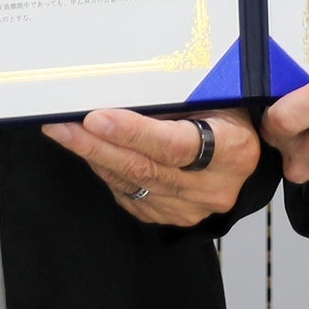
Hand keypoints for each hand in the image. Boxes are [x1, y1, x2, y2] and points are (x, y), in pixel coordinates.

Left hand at [42, 106, 259, 228]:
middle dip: (97, 145)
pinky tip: (91, 152)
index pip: (175, 145)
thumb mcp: (217, 97)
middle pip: (145, 169)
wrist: (246, 155)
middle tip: (61, 126)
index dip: (133, 133)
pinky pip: (130, 196)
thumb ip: (178, 100)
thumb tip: (121, 91)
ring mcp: (192, 209)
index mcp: (232, 151)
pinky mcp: (172, 218)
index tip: (96, 118)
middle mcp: (213, 187)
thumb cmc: (228, 115)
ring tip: (65, 133)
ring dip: (94, 158)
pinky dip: (107, 172)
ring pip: (133, 184)